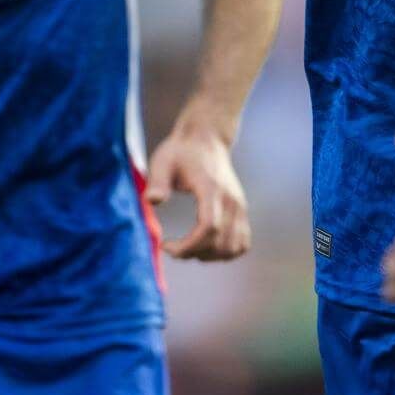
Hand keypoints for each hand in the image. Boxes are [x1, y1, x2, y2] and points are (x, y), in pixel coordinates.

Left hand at [145, 123, 250, 260]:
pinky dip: (226, 252)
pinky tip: (207, 245)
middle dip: (194, 253)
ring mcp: (240, 206)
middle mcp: (231, 200)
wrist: (206, 138)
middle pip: (220, 243)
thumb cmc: (181, 151)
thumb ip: (157, 181)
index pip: (208, 228)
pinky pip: (242, 243)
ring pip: (233, 247)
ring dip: (210, 256)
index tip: (167, 246)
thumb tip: (152, 201)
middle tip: (174, 248)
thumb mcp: (163, 161)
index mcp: (211, 188)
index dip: (188, 246)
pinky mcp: (242, 210)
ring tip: (190, 247)